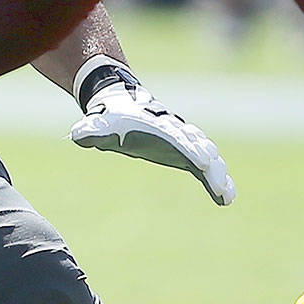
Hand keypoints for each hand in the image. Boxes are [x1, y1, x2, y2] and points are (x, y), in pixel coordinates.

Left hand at [70, 60, 235, 205]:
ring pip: (208, 154)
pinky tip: (226, 198)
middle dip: (209, 163)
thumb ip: (91, 131)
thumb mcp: (99, 124)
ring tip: (226, 194)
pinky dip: (217, 178)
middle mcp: (176, 131)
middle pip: (198, 146)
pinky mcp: (186, 151)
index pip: (177, 137)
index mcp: (157, 125)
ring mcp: (184, 140)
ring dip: (218, 173)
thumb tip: (76, 136)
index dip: (190, 148)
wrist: (122, 104)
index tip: (201, 161)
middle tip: (219, 182)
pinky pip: (207, 165)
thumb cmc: (111, 118)